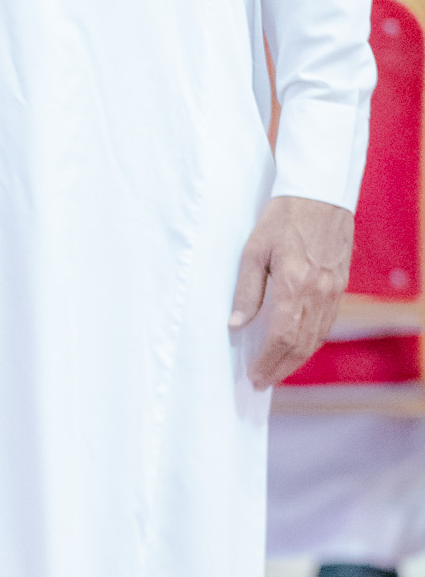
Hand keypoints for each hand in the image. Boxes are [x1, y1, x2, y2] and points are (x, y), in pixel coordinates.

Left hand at [229, 195, 353, 390]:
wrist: (320, 194)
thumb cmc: (282, 218)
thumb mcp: (254, 250)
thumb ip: (247, 290)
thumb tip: (236, 324)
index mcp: (295, 285)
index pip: (282, 337)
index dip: (268, 361)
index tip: (254, 376)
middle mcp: (319, 293)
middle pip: (301, 344)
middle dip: (281, 368)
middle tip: (262, 382)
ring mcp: (334, 291)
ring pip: (317, 337)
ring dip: (296, 359)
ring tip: (276, 371)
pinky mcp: (341, 286)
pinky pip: (326, 324)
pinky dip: (311, 341)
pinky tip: (297, 347)